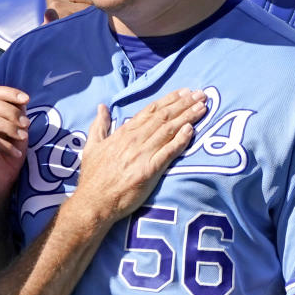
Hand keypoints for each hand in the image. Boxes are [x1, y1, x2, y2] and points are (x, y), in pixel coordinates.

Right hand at [0, 86, 30, 200]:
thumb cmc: (6, 160)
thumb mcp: (18, 135)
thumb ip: (19, 117)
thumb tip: (22, 101)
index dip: (9, 93)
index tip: (26, 99)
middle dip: (11, 112)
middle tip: (27, 123)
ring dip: (9, 126)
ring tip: (24, 137)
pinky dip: (5, 145)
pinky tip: (16, 154)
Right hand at [73, 89, 207, 222]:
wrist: (93, 202)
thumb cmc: (93, 177)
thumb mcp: (92, 146)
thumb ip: (99, 126)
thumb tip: (102, 107)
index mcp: (122, 133)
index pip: (150, 111)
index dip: (169, 100)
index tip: (184, 92)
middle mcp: (134, 140)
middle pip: (163, 117)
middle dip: (184, 104)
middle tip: (201, 95)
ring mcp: (142, 154)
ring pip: (168, 131)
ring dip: (187, 117)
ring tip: (202, 107)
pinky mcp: (148, 171)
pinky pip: (167, 152)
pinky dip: (180, 140)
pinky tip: (191, 130)